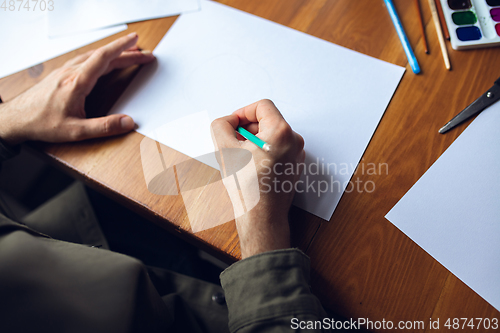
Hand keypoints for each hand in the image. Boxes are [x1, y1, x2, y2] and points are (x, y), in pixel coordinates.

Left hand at [0, 33, 154, 145]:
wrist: (16, 119)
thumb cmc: (42, 123)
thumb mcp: (76, 131)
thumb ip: (104, 127)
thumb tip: (128, 122)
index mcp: (77, 82)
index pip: (104, 58)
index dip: (122, 49)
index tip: (136, 42)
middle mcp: (71, 72)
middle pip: (103, 56)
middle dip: (126, 52)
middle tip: (144, 53)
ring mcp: (64, 72)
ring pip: (93, 57)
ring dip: (113, 54)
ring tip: (128, 54)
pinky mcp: (60, 75)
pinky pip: (84, 60)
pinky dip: (100, 58)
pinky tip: (102, 62)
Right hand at [211, 99, 304, 258]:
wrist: (262, 216)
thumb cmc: (249, 189)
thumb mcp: (225, 150)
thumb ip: (221, 125)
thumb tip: (227, 121)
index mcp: (281, 132)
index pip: (262, 106)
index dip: (243, 112)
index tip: (233, 125)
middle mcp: (294, 141)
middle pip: (267, 120)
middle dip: (247, 129)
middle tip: (233, 143)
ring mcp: (296, 154)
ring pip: (271, 135)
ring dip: (254, 140)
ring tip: (241, 157)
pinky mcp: (294, 165)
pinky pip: (277, 148)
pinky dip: (263, 151)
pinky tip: (251, 166)